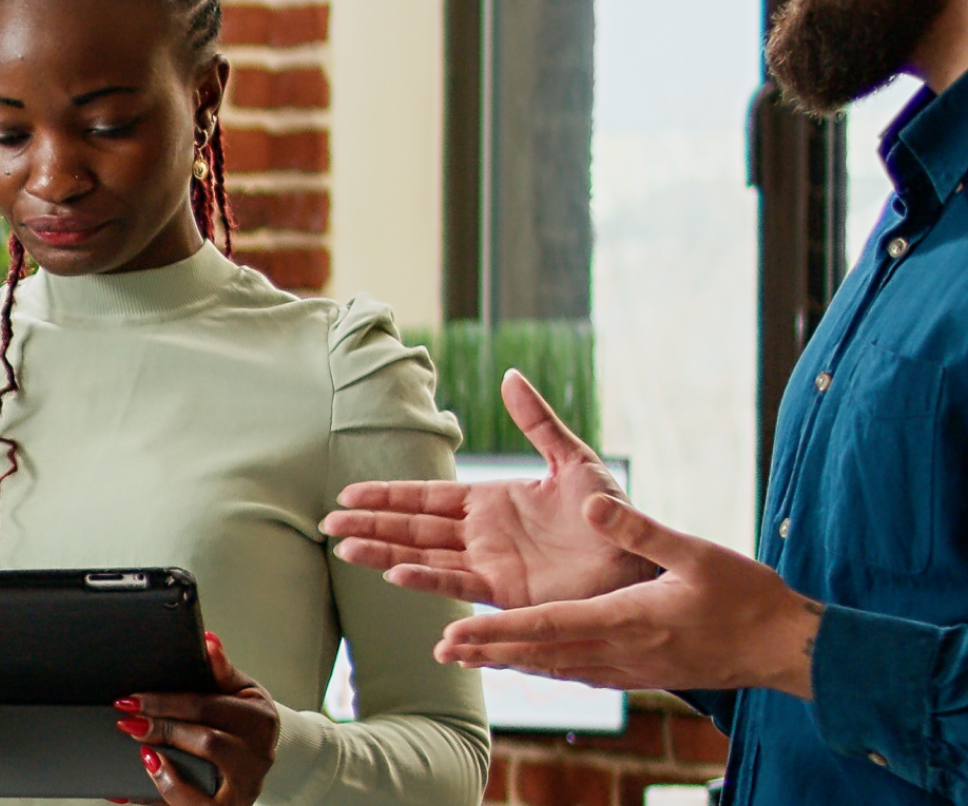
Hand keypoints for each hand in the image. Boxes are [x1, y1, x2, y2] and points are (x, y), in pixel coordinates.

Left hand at [116, 632, 275, 805]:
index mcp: (258, 721)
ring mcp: (243, 790)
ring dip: (167, 777)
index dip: (165, 703)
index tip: (131, 700)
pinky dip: (159, 800)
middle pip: (206, 743)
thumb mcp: (241, 689)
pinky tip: (132, 790)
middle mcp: (255, 758)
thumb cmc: (247, 718)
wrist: (265, 751)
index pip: (206, 707)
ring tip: (143, 758)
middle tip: (128, 723)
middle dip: (162, 731)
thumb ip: (221, 669)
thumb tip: (207, 641)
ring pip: (205, 791)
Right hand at [320, 370, 664, 607]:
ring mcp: (490, 564)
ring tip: (346, 549)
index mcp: (490, 501)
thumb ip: (537, 421)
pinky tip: (396, 574)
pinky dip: (427, 579)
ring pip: (424, 556)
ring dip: (385, 553)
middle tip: (329, 524)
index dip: (388, 497)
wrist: (638, 554)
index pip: (426, 497)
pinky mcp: (506, 591)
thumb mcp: (572, 458)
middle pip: (413, 528)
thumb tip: (510, 376)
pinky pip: (458, 582)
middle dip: (371, 526)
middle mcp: (481, 534)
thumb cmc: (610, 511)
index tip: (350, 494)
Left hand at [434, 493, 820, 696]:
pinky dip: (546, 667)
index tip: (454, 633)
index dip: (496, 632)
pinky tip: (531, 663)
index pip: (546, 627)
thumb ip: (639, 528)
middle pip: (539, 654)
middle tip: (440, 651)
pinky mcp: (641, 675)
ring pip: (555, 668)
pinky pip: (580, 674)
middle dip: (488, 651)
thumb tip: (593, 501)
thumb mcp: (694, 552)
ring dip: (510, 662)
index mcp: (626, 620)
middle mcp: (620, 653)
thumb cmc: (745, 596)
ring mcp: (630, 670)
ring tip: (469, 656)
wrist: (784, 647)